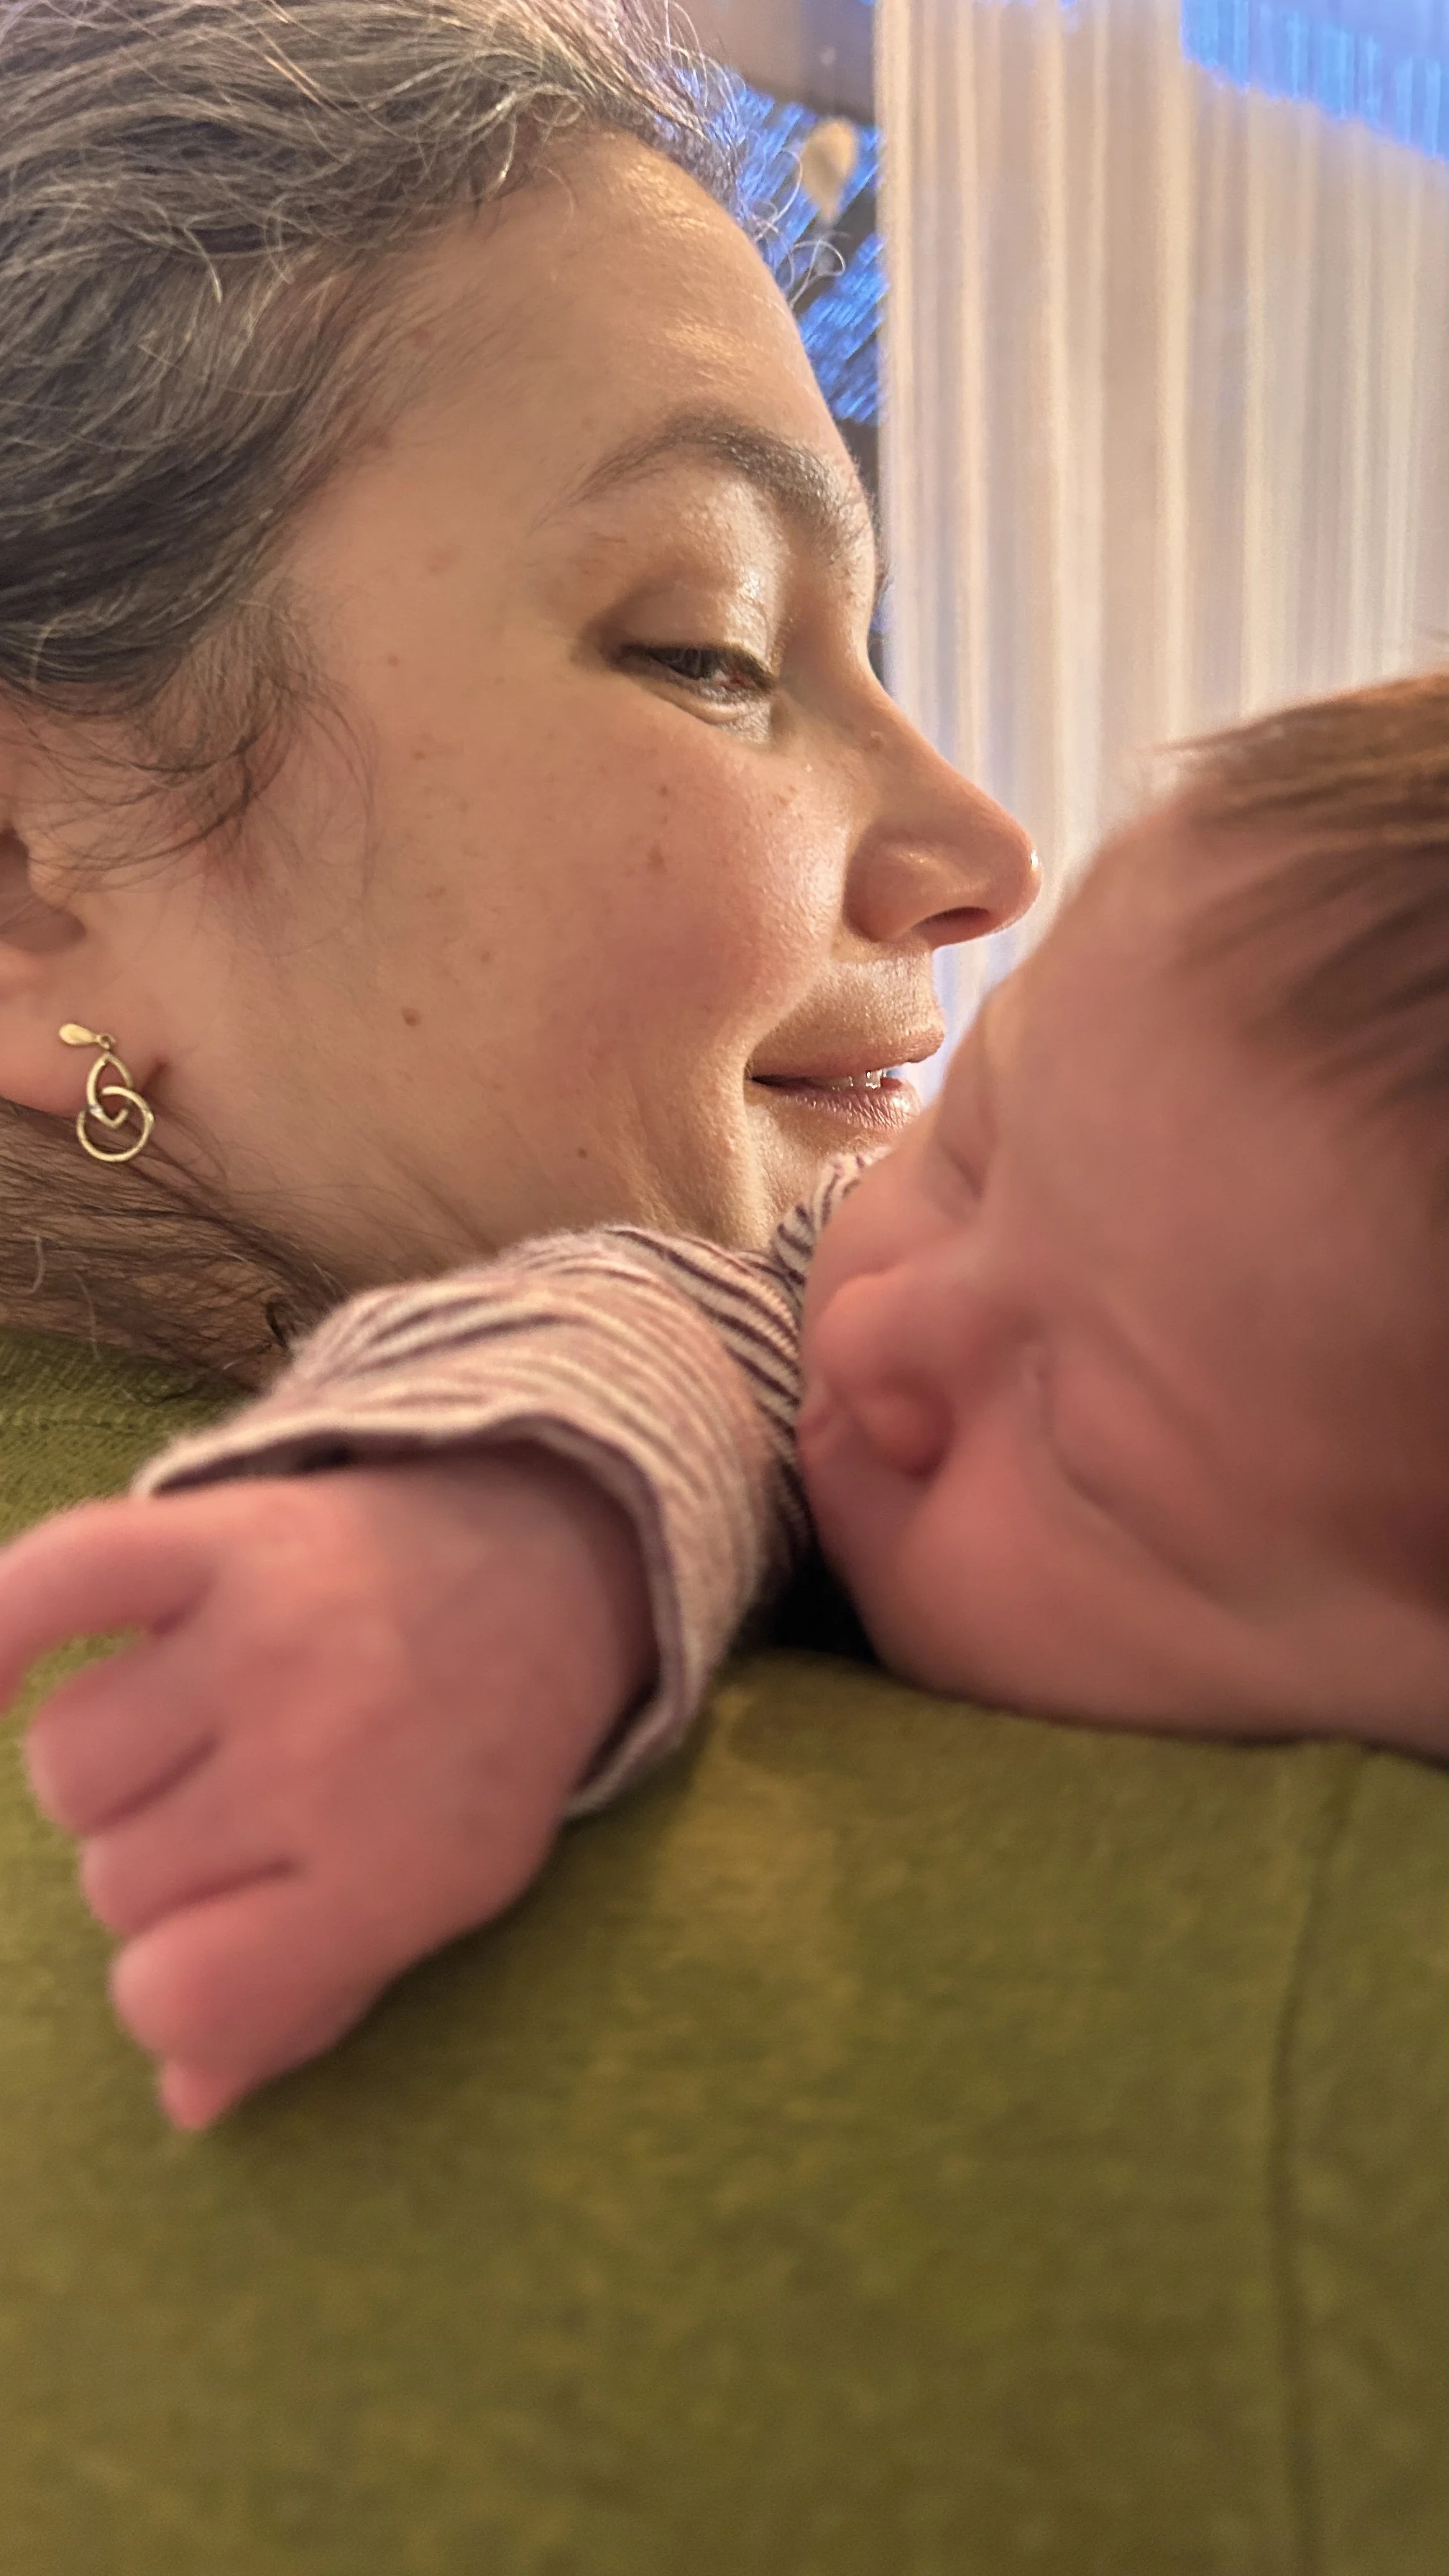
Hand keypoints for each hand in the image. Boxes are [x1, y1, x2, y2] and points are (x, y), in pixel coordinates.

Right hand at [0, 1449, 652, 2129]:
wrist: (545, 1557)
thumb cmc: (479, 1749)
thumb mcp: (441, 1897)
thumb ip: (312, 2000)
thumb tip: (186, 2101)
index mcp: (390, 1873)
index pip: (180, 1995)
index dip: (176, 1989)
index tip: (221, 1941)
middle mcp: (325, 1755)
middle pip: (116, 1882)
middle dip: (166, 1863)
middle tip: (253, 1801)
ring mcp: (269, 1636)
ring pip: (65, 1764)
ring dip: (112, 1761)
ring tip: (202, 1722)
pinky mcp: (223, 1532)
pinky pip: (51, 1584)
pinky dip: (0, 1629)